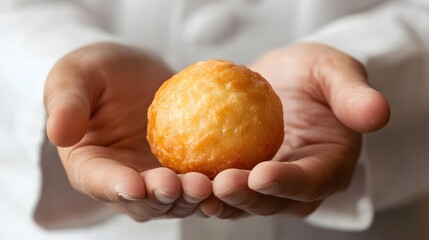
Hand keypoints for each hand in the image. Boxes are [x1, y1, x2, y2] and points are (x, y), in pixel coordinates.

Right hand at [44, 43, 210, 220]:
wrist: (134, 73)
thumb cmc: (99, 73)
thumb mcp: (75, 76)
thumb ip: (66, 102)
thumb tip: (58, 133)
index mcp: (91, 166)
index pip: (100, 182)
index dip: (116, 188)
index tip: (133, 185)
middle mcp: (124, 182)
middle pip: (142, 201)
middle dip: (160, 199)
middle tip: (178, 185)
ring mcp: (157, 179)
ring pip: (175, 200)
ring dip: (191, 198)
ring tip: (206, 185)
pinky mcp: (184, 169)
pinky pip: (200, 182)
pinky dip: (214, 185)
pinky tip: (231, 176)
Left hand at [200, 43, 389, 217]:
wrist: (286, 80)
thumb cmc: (315, 75)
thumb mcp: (337, 72)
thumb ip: (353, 94)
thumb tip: (377, 113)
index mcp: (328, 166)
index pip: (310, 180)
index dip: (288, 182)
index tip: (263, 175)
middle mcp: (297, 184)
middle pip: (272, 200)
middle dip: (246, 198)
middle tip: (221, 185)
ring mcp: (267, 184)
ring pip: (243, 200)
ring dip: (218, 199)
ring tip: (194, 188)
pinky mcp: (242, 175)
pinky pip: (221, 183)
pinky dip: (202, 182)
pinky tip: (180, 174)